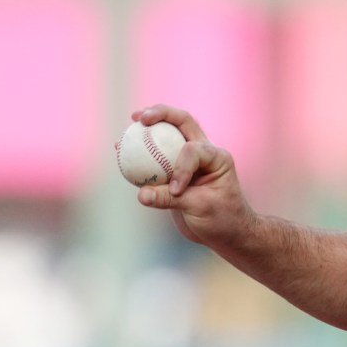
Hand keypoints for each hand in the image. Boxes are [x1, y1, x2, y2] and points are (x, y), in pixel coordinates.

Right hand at [130, 104, 256, 247]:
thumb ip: (169, 200)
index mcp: (217, 157)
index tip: (176, 191)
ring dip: (149, 126)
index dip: (180, 167)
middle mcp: (204, 152)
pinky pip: (155, 155)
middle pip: (183, 122)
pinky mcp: (174, 170)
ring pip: (168, 134)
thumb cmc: (222, 218)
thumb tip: (141, 194)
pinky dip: (139, 149)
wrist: (225, 232)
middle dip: (162, 114)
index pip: (192, 150)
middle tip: (140, 117)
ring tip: (131, 121)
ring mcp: (189, 159)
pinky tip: (120, 147)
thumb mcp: (199, 208)